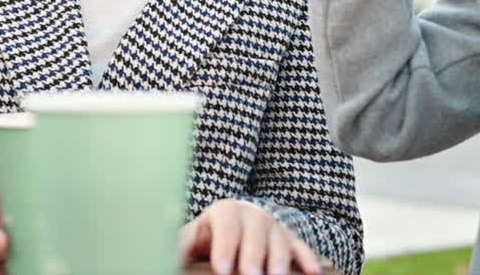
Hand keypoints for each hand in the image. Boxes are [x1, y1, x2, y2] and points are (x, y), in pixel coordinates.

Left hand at [179, 199, 321, 274]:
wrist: (234, 221)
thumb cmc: (209, 235)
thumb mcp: (194, 236)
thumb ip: (181, 244)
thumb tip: (165, 253)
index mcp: (225, 211)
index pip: (226, 227)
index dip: (225, 248)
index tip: (222, 269)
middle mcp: (252, 215)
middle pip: (255, 234)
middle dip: (253, 256)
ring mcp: (274, 226)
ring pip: (279, 241)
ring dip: (279, 260)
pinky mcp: (290, 238)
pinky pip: (301, 248)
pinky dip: (308, 259)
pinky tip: (314, 273)